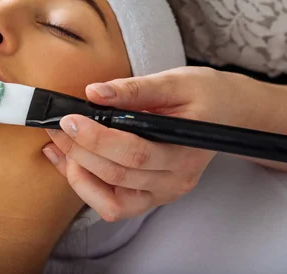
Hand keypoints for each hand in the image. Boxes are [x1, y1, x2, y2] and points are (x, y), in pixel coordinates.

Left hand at [43, 67, 250, 221]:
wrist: (231, 115)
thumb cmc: (207, 95)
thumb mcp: (176, 81)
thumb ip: (135, 89)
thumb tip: (94, 92)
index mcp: (186, 151)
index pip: (134, 153)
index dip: (96, 138)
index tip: (69, 117)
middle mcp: (176, 180)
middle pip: (117, 175)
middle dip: (78, 150)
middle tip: (55, 125)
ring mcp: (164, 193)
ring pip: (110, 200)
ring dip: (77, 173)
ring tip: (57, 144)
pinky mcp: (151, 196)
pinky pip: (112, 204)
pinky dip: (85, 186)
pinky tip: (68, 161)